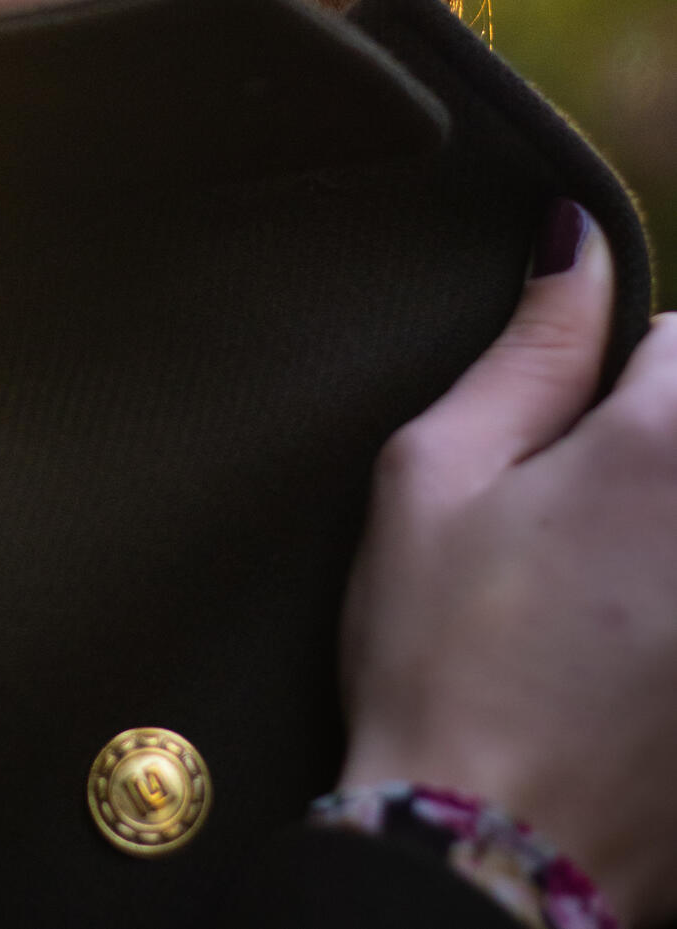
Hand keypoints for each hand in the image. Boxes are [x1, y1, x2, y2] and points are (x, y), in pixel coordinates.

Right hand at [339, 202, 676, 925]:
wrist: (486, 853)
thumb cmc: (440, 655)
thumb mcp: (435, 475)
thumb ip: (527, 350)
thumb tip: (579, 235)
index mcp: (658, 449)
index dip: (624, 370)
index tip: (572, 430)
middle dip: (653, 442)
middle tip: (586, 523)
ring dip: (655, 528)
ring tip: (602, 588)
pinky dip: (667, 595)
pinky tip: (626, 641)